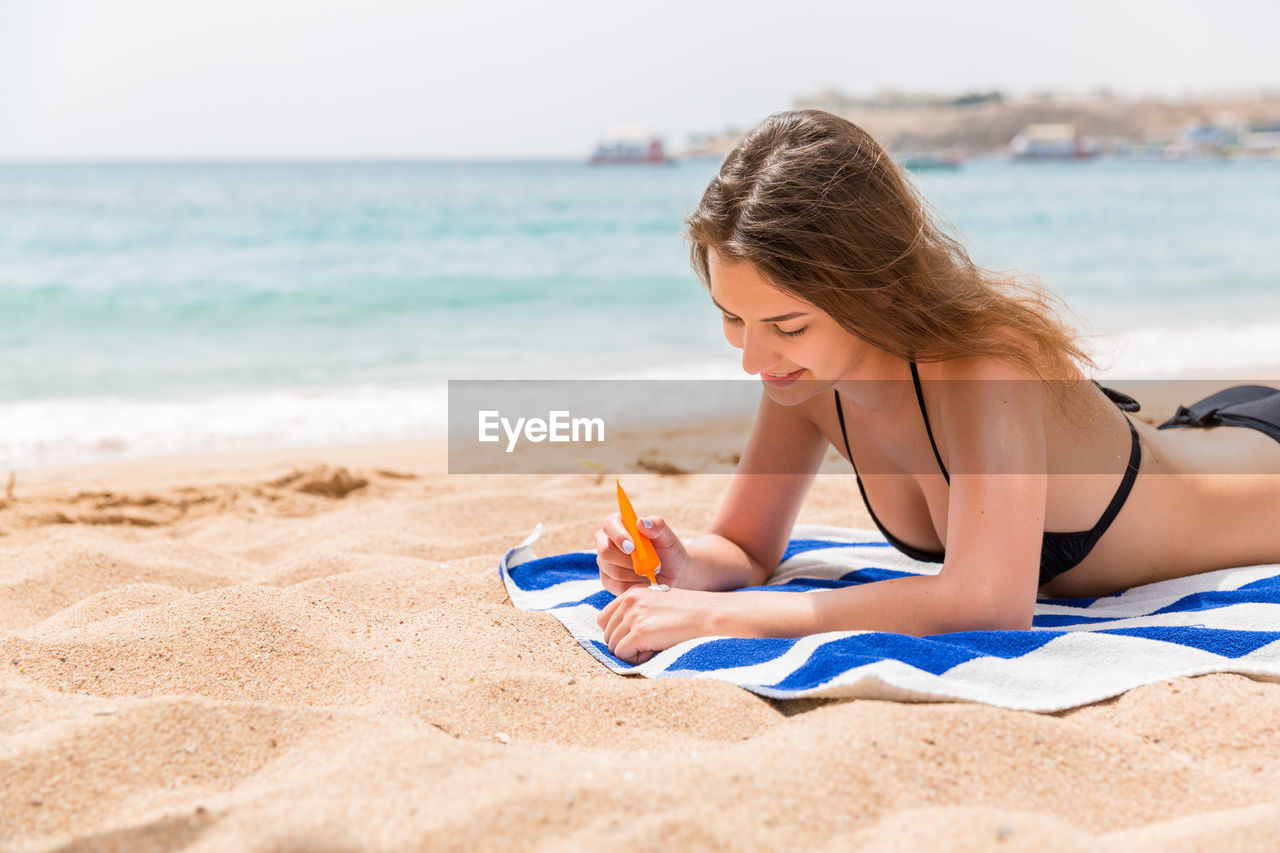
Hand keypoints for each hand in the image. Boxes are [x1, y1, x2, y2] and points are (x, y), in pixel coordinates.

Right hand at [593, 513, 690, 595]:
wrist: (673, 574)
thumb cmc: (669, 551)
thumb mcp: (667, 537)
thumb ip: (657, 526)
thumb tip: (641, 522)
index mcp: (619, 524)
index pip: (610, 525)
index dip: (619, 536)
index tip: (632, 547)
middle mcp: (607, 542)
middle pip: (605, 550)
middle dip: (628, 560)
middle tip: (646, 564)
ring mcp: (605, 562)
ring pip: (613, 571)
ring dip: (636, 573)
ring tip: (648, 570)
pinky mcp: (608, 581)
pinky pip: (617, 585)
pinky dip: (634, 585)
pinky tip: (643, 581)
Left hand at [597, 586, 719, 664]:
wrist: (707, 614)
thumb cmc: (687, 613)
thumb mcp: (656, 604)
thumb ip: (636, 613)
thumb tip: (616, 636)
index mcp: (631, 593)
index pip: (603, 619)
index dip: (616, 633)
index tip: (635, 638)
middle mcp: (629, 601)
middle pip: (607, 634)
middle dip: (624, 645)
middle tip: (647, 644)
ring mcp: (634, 615)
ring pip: (612, 646)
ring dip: (630, 653)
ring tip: (652, 646)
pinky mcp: (640, 631)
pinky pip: (622, 654)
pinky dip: (636, 659)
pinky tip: (654, 651)